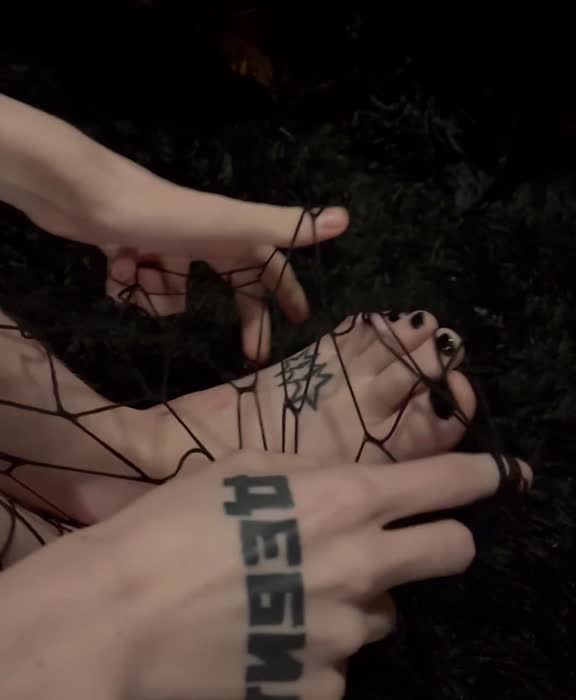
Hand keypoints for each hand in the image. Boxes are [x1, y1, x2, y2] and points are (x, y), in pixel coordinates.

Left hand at [0, 95, 348, 361]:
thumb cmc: (159, 213)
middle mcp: (200, 238)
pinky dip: (126, 285)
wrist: (80, 194)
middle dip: (239, 317)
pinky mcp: (129, 250)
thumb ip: (283, 227)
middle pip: (229, 285)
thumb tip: (345, 219)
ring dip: (157, 293)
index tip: (298, 321)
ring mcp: (163, 245)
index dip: (285, 291)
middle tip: (249, 355)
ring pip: (174, 294)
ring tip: (139, 271)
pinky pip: (137, 288)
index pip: (269, 265)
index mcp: (228, 233)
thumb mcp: (228, 224)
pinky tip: (114, 266)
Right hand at [0, 450, 529, 698]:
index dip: (481, 476)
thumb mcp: (246, 468)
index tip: (499, 475)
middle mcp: (362, 567)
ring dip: (356, 599)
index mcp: (345, 501)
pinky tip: (266, 636)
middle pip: (451, 552)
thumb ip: (312, 473)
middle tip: (402, 542)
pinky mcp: (320, 688)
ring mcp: (346, 636)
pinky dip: (316, 648)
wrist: (121, 616)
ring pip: (383, 613)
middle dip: (442, 541)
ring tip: (289, 594)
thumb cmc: (176, 523)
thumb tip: (346, 487)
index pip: (445, 485)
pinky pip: (339, 663)